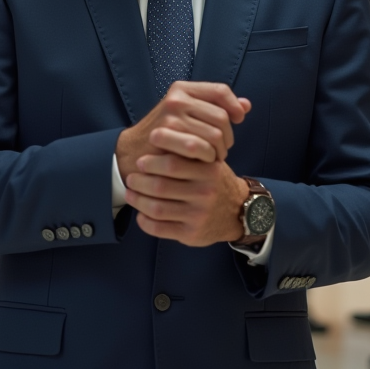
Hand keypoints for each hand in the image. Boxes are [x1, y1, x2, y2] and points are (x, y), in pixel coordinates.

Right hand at [115, 81, 250, 178]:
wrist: (135, 152)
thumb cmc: (167, 135)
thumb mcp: (189, 115)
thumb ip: (216, 108)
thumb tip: (247, 105)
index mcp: (182, 88)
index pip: (220, 91)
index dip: (234, 106)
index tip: (238, 120)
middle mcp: (176, 98)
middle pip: (222, 116)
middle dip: (227, 137)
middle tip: (221, 150)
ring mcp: (171, 115)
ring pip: (215, 134)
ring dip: (219, 150)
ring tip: (212, 157)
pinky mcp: (167, 134)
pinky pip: (203, 147)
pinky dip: (208, 158)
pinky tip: (203, 162)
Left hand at [124, 153, 248, 246]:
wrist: (239, 211)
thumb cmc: (214, 180)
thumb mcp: (210, 161)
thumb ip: (189, 150)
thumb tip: (153, 134)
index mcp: (208, 170)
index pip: (173, 163)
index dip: (151, 161)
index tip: (140, 160)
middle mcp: (205, 193)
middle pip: (160, 186)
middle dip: (139, 181)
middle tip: (130, 177)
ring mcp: (198, 215)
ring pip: (156, 208)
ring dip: (137, 200)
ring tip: (130, 193)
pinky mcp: (192, 234)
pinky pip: (159, 228)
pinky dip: (144, 221)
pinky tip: (141, 214)